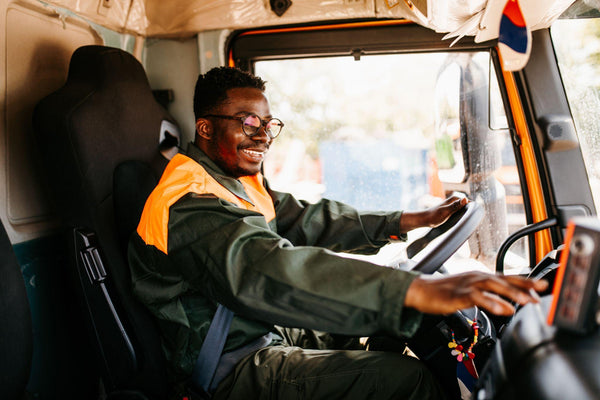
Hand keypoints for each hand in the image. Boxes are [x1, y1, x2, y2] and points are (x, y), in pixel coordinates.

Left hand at [399, 195, 467, 232]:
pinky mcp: (450, 211)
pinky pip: (459, 213)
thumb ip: (455, 206)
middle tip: (472, 221)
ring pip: (463, 210)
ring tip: (468, 223)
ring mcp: (452, 206)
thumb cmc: (433, 216)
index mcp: (454, 199)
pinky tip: (462, 222)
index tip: (476, 216)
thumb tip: (465, 199)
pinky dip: (461, 217)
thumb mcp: (446, 211)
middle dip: (470, 212)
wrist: (424, 219)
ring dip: (466, 215)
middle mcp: (454, 201)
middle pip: (467, 206)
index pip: (469, 202)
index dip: (473, 208)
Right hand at [404, 272, 548, 315]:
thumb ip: (488, 296)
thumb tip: (507, 304)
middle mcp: (476, 278)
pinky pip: (478, 298)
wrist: (421, 290)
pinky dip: (492, 303)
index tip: (543, 285)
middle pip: (504, 279)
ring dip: (512, 293)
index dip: (526, 281)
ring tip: (528, 301)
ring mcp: (468, 285)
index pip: (507, 277)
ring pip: (494, 286)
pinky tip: (503, 309)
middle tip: (542, 291)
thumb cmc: (444, 291)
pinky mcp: (459, 294)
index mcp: (480, 277)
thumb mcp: (469, 291)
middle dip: (525, 285)